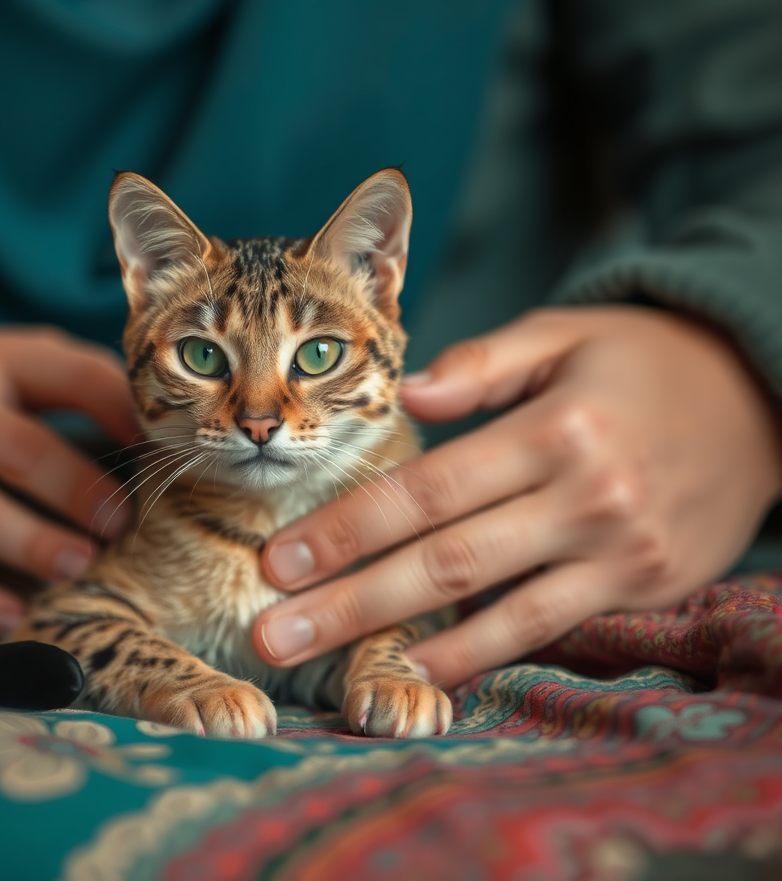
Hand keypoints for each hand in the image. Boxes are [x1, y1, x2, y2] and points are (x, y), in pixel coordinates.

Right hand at [0, 327, 138, 636]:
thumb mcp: (12, 359)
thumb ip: (81, 380)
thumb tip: (156, 432)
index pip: (70, 377)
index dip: (120, 410)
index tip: (156, 448)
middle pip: (25, 456)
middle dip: (81, 494)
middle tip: (120, 522)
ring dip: (37, 549)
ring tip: (81, 562)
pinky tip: (10, 617)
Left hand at [254, 307, 781, 685]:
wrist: (755, 398)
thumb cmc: (639, 360)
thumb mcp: (561, 336)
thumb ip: (480, 366)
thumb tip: (405, 397)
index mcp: (551, 427)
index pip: (425, 489)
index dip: (346, 527)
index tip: (279, 557)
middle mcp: (583, 495)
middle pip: (443, 557)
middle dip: (347, 599)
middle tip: (270, 630)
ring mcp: (617, 551)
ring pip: (491, 606)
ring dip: (399, 638)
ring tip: (323, 664)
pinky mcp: (643, 587)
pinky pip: (548, 628)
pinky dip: (481, 653)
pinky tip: (422, 668)